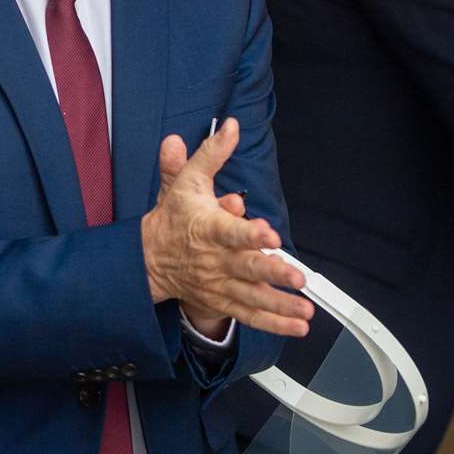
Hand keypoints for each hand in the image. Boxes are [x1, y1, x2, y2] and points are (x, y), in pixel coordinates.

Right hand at [140, 118, 313, 336]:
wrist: (148, 259)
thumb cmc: (173, 217)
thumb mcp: (186, 181)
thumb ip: (210, 154)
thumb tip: (230, 127)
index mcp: (207, 228)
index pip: (229, 230)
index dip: (249, 233)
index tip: (269, 233)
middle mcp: (215, 259)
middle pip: (247, 267)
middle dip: (273, 273)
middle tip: (297, 277)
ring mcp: (220, 283)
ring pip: (252, 297)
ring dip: (280, 306)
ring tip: (305, 311)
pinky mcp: (224, 300)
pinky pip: (250, 315)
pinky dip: (274, 323)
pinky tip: (298, 326)